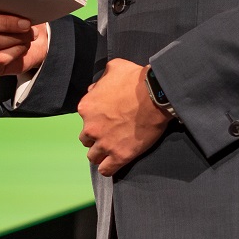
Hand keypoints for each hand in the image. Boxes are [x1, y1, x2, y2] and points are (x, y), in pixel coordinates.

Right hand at [0, 0, 48, 75]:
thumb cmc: (17, 17)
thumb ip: (9, 1)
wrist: (29, 41)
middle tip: (26, 23)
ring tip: (31, 34)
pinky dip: (15, 51)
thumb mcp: (13, 5)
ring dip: (15, 38)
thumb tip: (18, 2)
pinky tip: (25, 46)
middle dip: (4, 23)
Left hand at [77, 59, 170, 176]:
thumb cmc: (135, 80)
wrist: (155, 95)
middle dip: (95, 138)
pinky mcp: (120, 155)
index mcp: (86, 107)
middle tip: (109, 134)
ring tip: (111, 151)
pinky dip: (108, 168)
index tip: (106, 118)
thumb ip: (101, 80)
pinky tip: (113, 164)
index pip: (84, 119)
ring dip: (100, 154)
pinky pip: (106, 169)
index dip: (95, 119)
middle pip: (86, 139)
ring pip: (93, 156)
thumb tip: (96, 87)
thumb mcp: (114, 68)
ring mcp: (104, 143)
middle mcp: (91, 127)